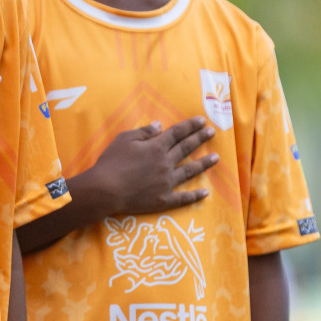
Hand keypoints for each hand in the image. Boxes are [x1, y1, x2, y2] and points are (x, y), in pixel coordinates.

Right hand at [80, 116, 217, 216]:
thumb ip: (144, 132)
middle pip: (186, 148)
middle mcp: (165, 163)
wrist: (104, 190)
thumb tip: (160, 125)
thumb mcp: (123, 139)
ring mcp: (167, 182)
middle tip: (212, 133)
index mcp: (156, 147)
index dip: (190, 126)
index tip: (202, 120)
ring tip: (216, 158)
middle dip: (200, 139)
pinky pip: (183, 198)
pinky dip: (195, 195)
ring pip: (189, 171)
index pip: (177, 133)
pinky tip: (205, 193)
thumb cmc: (111, 162)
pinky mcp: (164, 199)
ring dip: (203, 164)